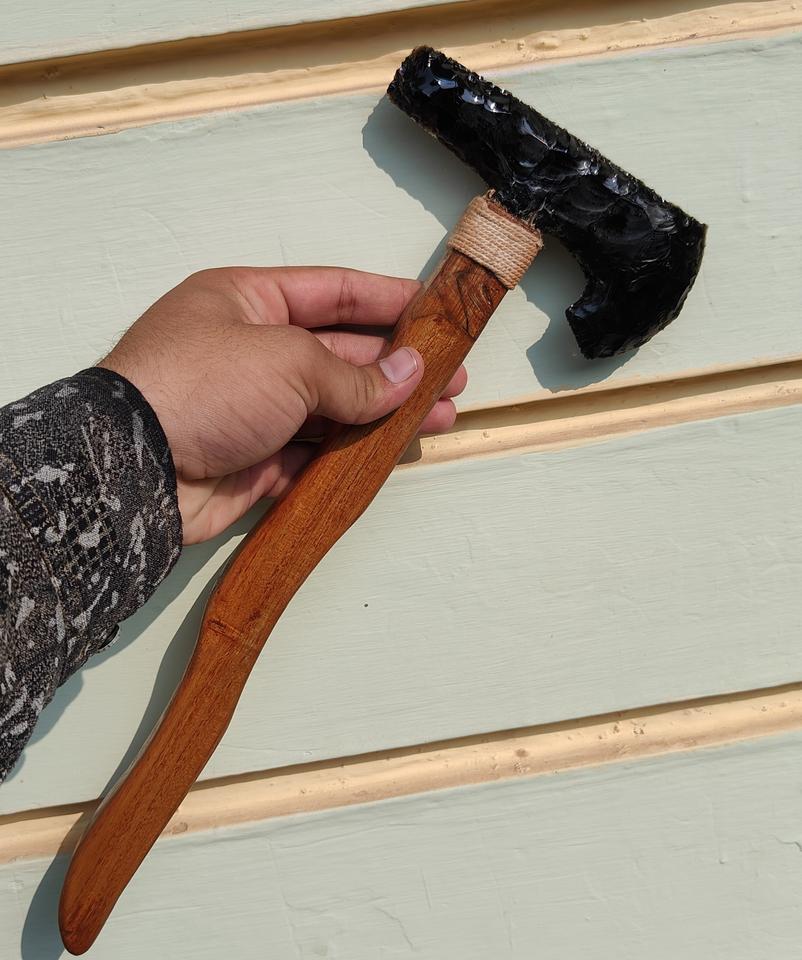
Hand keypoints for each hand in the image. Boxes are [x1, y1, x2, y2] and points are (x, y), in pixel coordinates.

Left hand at [99, 267, 465, 544]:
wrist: (135, 471)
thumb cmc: (199, 387)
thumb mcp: (288, 361)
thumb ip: (353, 375)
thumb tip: (408, 376)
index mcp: (247, 302)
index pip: (331, 292)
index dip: (385, 300)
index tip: (433, 311)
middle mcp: (251, 352)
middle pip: (339, 352)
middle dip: (396, 366)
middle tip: (450, 377)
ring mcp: (253, 409)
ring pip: (333, 407)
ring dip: (384, 413)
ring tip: (439, 417)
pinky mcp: (255, 460)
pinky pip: (316, 453)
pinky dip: (353, 453)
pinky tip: (391, 451)